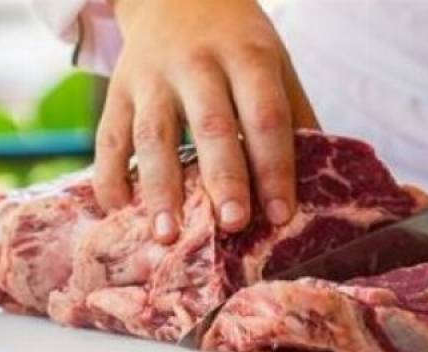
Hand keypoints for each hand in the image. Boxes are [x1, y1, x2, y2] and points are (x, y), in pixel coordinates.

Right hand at [98, 0, 318, 241]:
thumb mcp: (273, 63)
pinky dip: (109, 175)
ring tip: (167, 234)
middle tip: (232, 225)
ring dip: (160, 188)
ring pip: (154, 135)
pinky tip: (116, 210)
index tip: (280, 215)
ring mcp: (152, 75)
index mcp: (247, 56)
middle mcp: (197, 62)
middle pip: (211, 126)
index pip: (265, 116)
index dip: (274, 167)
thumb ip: (293, 116)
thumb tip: (318, 184)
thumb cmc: (236, 42)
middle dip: (223, 179)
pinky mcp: (118, 88)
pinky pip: (109, 134)